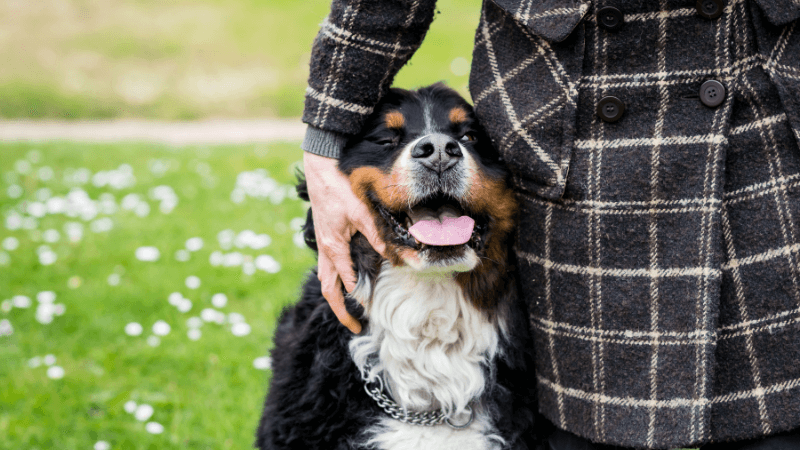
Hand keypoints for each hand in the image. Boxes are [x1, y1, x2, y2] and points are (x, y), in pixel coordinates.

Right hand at [303, 152, 386, 333]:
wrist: (319, 170)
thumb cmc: (339, 189)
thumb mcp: (361, 212)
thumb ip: (376, 235)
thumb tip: (394, 255)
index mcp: (333, 248)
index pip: (345, 283)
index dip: (358, 299)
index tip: (370, 312)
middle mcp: (325, 250)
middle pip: (329, 289)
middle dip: (341, 311)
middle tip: (355, 327)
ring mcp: (322, 245)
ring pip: (326, 279)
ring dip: (336, 297)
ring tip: (348, 311)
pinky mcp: (325, 239)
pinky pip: (327, 267)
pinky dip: (335, 280)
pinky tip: (347, 282)